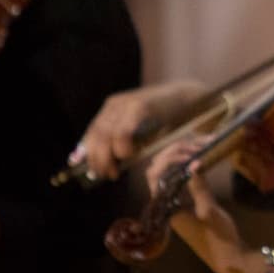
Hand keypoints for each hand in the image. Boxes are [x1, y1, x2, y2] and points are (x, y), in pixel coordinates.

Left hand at [74, 80, 210, 181]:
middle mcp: (116, 105)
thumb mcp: (144, 128)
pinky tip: (128, 156)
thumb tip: (113, 161)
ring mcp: (127, 104)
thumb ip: (128, 140)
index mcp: (113, 108)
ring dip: (106, 158)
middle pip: (95, 135)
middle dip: (95, 159)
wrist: (193, 98)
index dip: (85, 151)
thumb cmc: (171, 118)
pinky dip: (122, 148)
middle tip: (102, 175)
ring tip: (113, 172)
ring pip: (105, 136)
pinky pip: (122, 132)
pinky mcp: (140, 107)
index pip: (92, 131)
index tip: (80, 166)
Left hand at [143, 135, 250, 272]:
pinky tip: (203, 160)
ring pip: (171, 173)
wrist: (229, 259)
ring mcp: (177, 203)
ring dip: (183, 158)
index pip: (156, 175)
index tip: (191, 151)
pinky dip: (190, 167)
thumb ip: (199, 187)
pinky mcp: (187, 204)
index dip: (169, 158)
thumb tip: (194, 163)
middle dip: (176, 153)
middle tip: (199, 143)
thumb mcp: (209, 211)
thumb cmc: (219, 238)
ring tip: (203, 146)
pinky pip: (182, 180)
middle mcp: (167, 203)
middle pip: (160, 170)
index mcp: (166, 206)